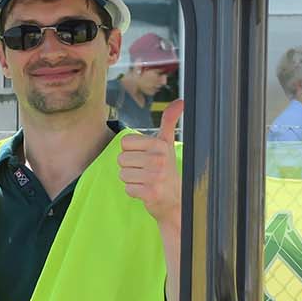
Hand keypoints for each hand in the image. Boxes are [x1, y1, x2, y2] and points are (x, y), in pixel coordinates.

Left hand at [119, 99, 183, 230]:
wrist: (176, 199)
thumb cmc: (167, 169)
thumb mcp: (167, 143)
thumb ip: (169, 121)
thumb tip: (180, 101)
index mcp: (160, 144)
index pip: (125, 143)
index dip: (132, 151)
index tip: (145, 157)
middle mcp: (159, 159)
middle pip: (121, 159)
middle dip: (130, 167)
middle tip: (145, 171)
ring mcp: (155, 177)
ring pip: (123, 174)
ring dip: (131, 180)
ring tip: (145, 180)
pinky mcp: (150, 193)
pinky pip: (128, 189)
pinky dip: (134, 192)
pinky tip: (146, 190)